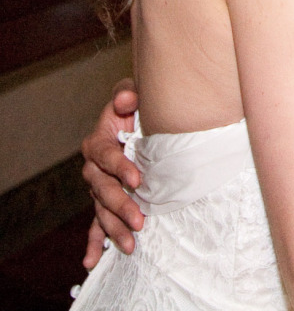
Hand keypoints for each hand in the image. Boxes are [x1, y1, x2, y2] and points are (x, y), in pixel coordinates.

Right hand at [81, 79, 143, 266]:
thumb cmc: (136, 107)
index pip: (106, 155)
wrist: (138, 120)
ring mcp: (99, 187)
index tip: (138, 179)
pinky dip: (94, 242)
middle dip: (120, 206)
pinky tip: (92, 261)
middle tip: (139, 220)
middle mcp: (94, 167)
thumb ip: (127, 94)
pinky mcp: (105, 200)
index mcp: (99, 141)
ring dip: (114, 228)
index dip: (120, 167)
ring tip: (130, 244)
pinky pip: (96, 223)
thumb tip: (127, 98)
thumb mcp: (133, 94)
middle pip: (103, 189)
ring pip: (102, 210)